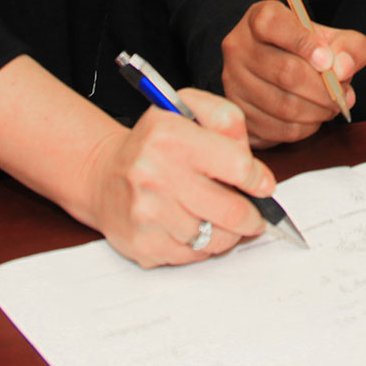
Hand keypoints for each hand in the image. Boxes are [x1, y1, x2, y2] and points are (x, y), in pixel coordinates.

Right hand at [83, 87, 276, 266]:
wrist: (102, 174)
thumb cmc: (155, 143)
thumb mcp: (188, 110)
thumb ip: (228, 122)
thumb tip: (258, 173)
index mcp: (170, 135)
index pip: (238, 165)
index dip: (258, 179)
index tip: (262, 185)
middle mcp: (155, 174)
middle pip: (232, 211)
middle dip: (252, 216)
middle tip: (254, 214)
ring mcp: (147, 213)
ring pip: (216, 239)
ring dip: (228, 233)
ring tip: (221, 218)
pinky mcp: (143, 244)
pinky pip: (194, 255)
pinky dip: (203, 245)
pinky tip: (194, 227)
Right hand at [221, 0, 365, 146]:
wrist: (283, 69)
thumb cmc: (309, 51)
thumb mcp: (333, 39)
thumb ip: (349, 47)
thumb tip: (342, 68)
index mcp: (258, 18)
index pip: (273, 24)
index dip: (304, 43)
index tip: (328, 61)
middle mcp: (238, 46)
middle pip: (285, 71)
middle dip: (323, 89)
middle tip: (343, 94)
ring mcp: (233, 81)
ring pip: (283, 105)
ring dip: (317, 111)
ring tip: (331, 106)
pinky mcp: (239, 112)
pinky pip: (278, 128)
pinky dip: (304, 127)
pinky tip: (313, 117)